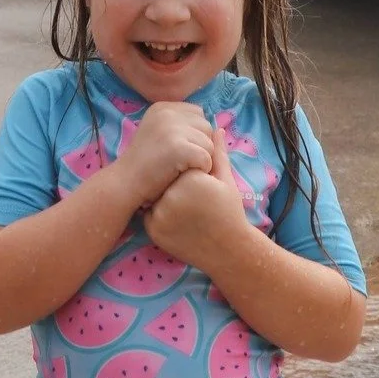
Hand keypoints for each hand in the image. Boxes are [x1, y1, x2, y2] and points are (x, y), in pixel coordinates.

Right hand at [109, 102, 213, 208]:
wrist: (125, 182)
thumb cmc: (143, 162)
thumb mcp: (156, 131)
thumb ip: (178, 124)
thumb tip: (215, 128)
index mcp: (162, 107)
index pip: (197, 113)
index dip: (195, 133)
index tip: (179, 148)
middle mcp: (167, 113)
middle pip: (206, 127)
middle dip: (200, 145)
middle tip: (181, 160)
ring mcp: (172, 129)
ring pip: (209, 144)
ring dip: (201, 159)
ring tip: (180, 167)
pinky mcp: (179, 148)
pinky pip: (207, 159)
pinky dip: (201, 171)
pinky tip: (184, 174)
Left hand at [143, 125, 250, 270]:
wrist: (229, 250)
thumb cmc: (229, 213)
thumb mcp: (225, 181)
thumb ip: (217, 153)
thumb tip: (215, 127)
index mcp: (191, 179)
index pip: (179, 163)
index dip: (190, 173)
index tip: (202, 188)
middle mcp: (172, 195)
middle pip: (166, 178)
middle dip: (174, 184)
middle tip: (193, 202)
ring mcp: (160, 214)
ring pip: (155, 194)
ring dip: (164, 198)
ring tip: (186, 213)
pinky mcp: (153, 230)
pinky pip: (149, 214)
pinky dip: (158, 215)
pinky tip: (178, 223)